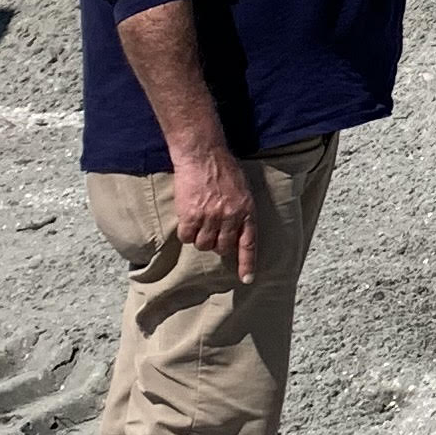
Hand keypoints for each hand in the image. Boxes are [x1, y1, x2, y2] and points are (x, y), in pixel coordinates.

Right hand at [168, 141, 260, 281]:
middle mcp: (230, 216)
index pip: (248, 243)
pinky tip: (188, 217)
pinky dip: (187, 232)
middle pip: (222, 247)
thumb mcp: (243, 191)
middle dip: (217, 244)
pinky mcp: (191, 215)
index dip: (247, 263)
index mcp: (247, 211)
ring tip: (200, 219)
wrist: (204, 155)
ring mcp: (210, 217)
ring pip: (203, 244)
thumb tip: (235, 234)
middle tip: (212, 230)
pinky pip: (187, 237)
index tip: (247, 279)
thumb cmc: (224, 171)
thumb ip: (240, 212)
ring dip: (200, 237)